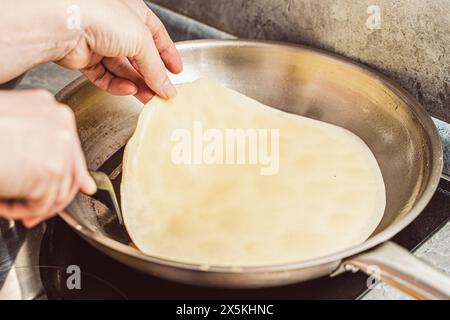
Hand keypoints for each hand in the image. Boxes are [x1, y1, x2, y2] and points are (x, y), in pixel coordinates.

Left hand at [0, 0, 181, 102]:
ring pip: (124, 70)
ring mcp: (100, 43)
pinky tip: (128, 90)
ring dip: (137, 85)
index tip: (176, 72)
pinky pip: (106, 77)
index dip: (168, 54)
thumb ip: (157, 68)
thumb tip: (168, 88)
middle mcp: (117, 27)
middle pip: (140, 57)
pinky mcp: (86, 60)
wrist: (66, 24)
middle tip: (163, 93)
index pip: (157, 36)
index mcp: (134, 14)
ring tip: (150, 98)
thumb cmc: (103, 17)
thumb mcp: (142, 42)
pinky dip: (118, 85)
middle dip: (152, 76)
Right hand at [0, 90, 95, 227]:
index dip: (64, 176)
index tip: (59, 190)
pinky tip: (2, 203)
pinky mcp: (51, 170)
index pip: (71, 152)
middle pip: (70, 174)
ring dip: (32, 205)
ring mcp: (60, 147)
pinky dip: (19, 210)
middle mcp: (61, 126)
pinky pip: (42, 204)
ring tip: (9, 206)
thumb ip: (39, 144)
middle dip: (49, 197)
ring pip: (58, 193)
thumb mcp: (11, 127)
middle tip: (30, 210)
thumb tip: (78, 179)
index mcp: (52, 112)